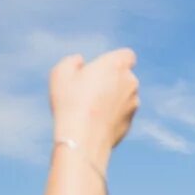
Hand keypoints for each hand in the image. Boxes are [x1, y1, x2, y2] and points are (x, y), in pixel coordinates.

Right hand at [50, 49, 139, 165]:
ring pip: (125, 97)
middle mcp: (130, 83)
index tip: (103, 68)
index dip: (116, 60)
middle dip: (111, 81)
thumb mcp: (61, 72)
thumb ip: (73, 62)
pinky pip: (121, 115)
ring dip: (113, 99)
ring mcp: (133, 104)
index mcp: (117, 65)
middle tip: (89, 90)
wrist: (83, 138)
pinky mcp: (130, 123)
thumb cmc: (71, 101)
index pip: (127, 56)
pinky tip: (94, 123)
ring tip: (90, 108)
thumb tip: (80, 62)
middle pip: (124, 77)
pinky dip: (112, 116)